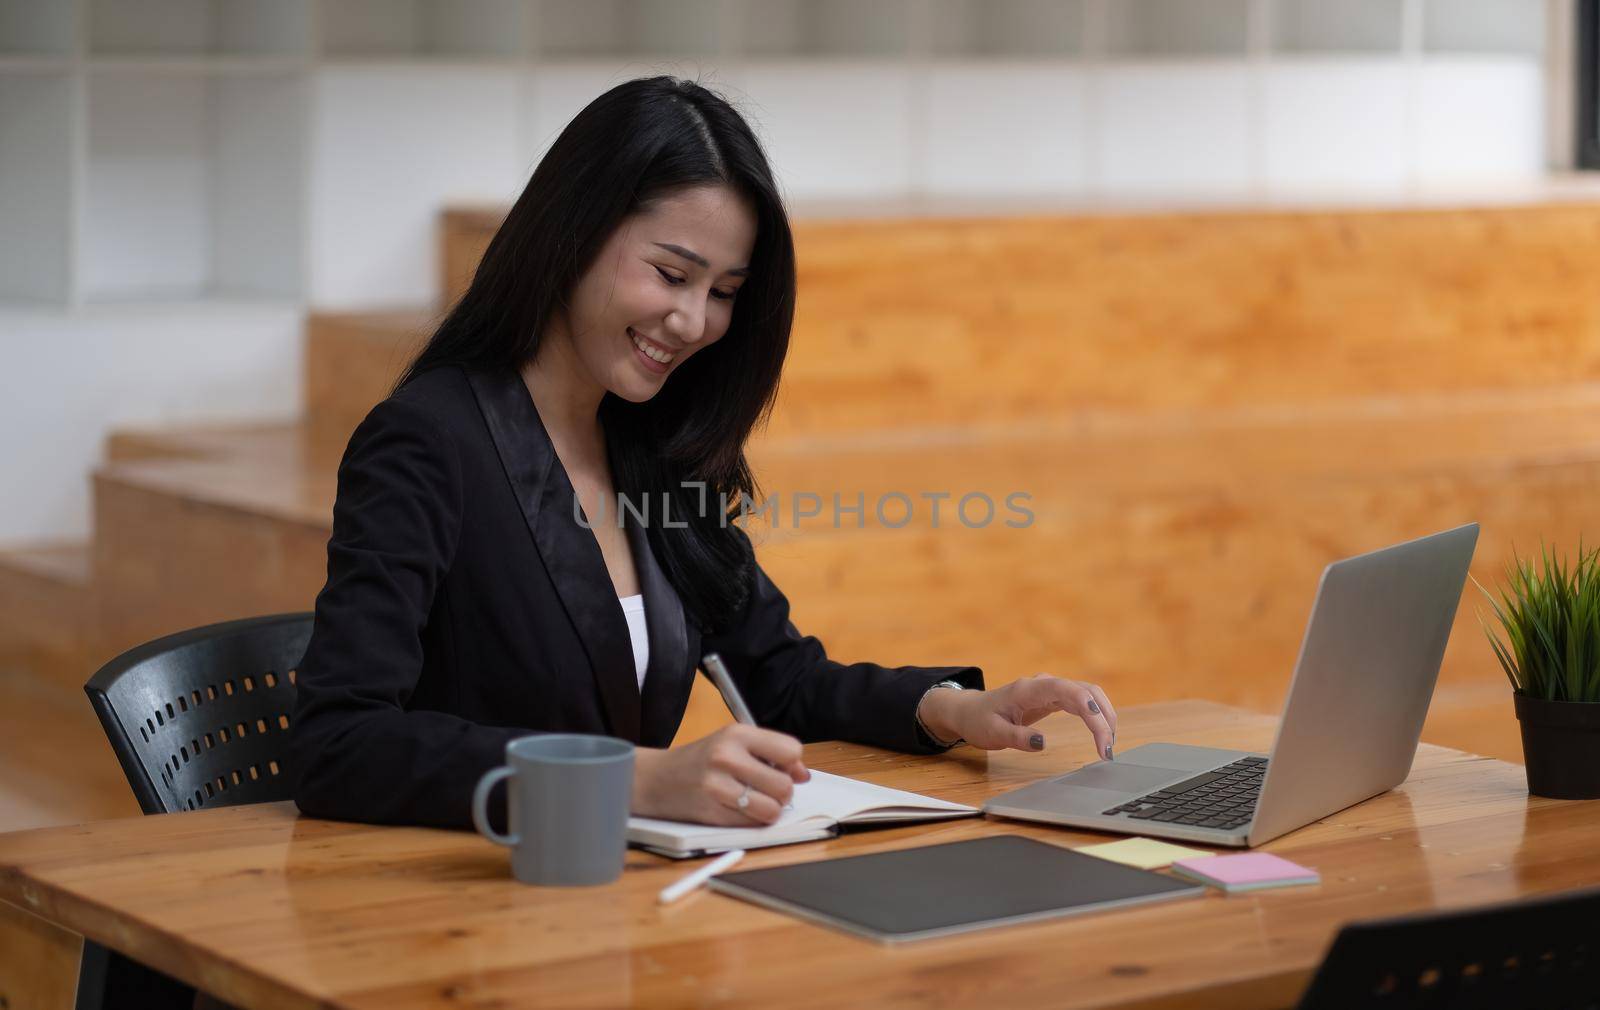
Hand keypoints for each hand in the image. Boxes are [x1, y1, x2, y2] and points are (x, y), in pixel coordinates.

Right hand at [631, 724, 810, 825]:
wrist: (655, 779)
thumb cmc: (701, 760)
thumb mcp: (732, 743)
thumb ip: (770, 753)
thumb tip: (804, 775)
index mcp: (736, 733)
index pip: (790, 750)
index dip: (791, 764)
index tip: (782, 769)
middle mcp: (727, 757)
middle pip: (784, 785)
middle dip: (782, 793)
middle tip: (768, 790)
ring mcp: (718, 786)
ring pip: (772, 809)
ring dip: (769, 810)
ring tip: (756, 803)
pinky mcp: (711, 812)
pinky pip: (751, 823)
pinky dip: (751, 821)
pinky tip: (737, 810)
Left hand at [918, 674, 1116, 758]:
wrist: (970, 711)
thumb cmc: (979, 721)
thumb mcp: (992, 733)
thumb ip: (1016, 737)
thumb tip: (1042, 743)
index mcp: (1029, 689)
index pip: (1069, 691)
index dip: (1091, 711)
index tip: (1101, 739)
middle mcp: (1044, 684)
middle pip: (1087, 691)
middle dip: (1104, 718)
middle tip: (1107, 751)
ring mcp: (1051, 689)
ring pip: (1089, 695)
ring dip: (1104, 717)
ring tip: (1107, 747)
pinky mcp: (1054, 698)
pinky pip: (1082, 702)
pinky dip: (1096, 717)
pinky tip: (1101, 735)